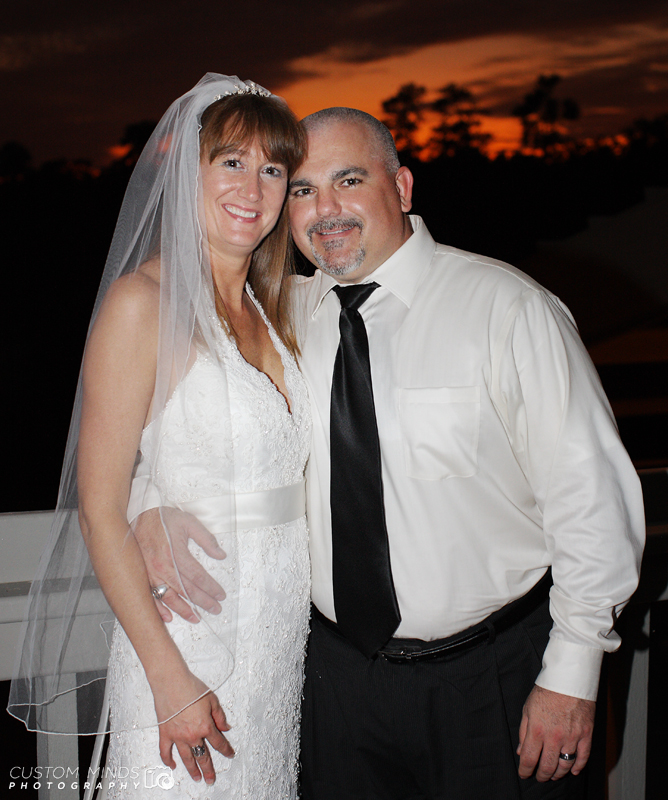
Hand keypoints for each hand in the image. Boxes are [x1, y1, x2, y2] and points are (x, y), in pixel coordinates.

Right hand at [133, 507, 225, 622]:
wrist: (139, 514)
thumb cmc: (164, 518)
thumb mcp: (189, 522)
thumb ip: (206, 540)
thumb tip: (221, 555)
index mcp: (176, 554)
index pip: (198, 577)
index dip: (211, 588)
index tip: (221, 595)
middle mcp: (163, 567)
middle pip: (187, 590)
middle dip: (203, 602)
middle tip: (215, 609)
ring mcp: (151, 573)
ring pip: (169, 597)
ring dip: (184, 610)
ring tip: (196, 618)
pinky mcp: (142, 575)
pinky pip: (150, 597)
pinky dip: (159, 609)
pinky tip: (169, 617)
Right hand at [155, 673, 233, 784]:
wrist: (171, 682)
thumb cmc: (191, 687)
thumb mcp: (212, 699)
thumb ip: (220, 716)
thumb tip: (226, 727)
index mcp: (206, 726)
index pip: (219, 742)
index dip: (226, 749)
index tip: (230, 754)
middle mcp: (192, 735)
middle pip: (203, 756)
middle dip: (209, 769)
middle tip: (211, 779)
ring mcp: (178, 736)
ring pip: (187, 758)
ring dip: (192, 769)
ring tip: (197, 778)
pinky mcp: (165, 733)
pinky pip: (165, 751)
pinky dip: (168, 760)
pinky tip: (172, 766)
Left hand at [517, 685, 594, 781]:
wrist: (568, 679)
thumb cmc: (546, 691)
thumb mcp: (527, 709)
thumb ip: (523, 731)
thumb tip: (521, 750)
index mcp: (537, 729)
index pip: (528, 758)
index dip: (525, 770)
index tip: (524, 773)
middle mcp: (554, 736)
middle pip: (547, 766)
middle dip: (542, 775)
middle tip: (539, 777)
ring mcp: (572, 737)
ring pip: (565, 765)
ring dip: (558, 773)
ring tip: (554, 774)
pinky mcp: (586, 734)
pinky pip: (583, 757)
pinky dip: (578, 767)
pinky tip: (573, 770)